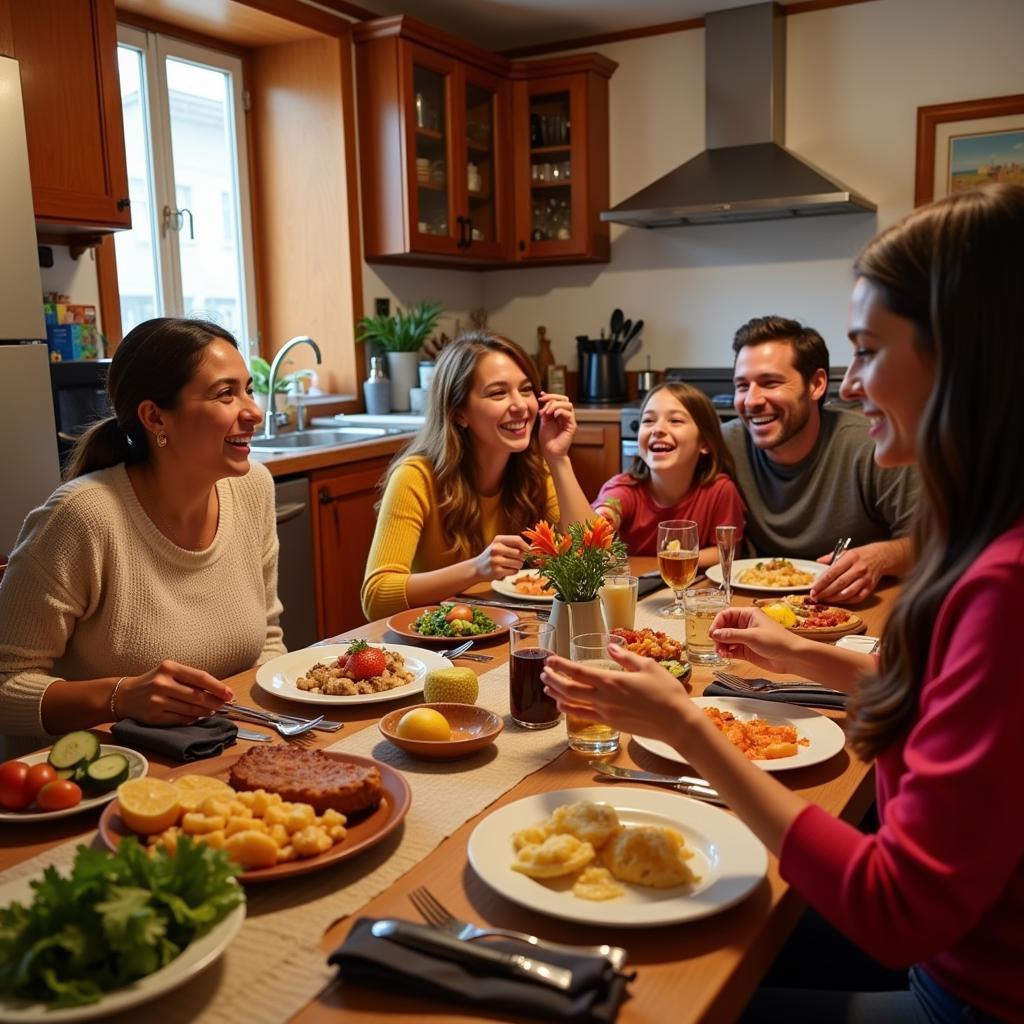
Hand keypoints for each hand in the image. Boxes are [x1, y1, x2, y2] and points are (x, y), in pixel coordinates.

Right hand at [116, 660, 233, 725]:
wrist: (125, 695)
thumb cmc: (154, 682)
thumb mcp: (170, 673)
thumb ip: (191, 680)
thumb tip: (218, 692)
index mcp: (170, 668)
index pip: (200, 677)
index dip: (218, 687)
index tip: (230, 694)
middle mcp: (162, 683)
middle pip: (197, 696)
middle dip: (214, 702)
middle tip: (223, 705)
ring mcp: (157, 701)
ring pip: (190, 709)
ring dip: (205, 712)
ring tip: (211, 711)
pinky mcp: (154, 716)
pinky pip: (180, 720)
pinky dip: (192, 719)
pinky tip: (196, 717)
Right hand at [473, 534, 529, 581]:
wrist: (477, 568)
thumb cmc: (493, 556)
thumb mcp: (499, 545)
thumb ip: (514, 545)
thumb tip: (533, 549)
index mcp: (498, 540)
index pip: (517, 540)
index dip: (526, 546)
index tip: (530, 551)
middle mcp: (496, 549)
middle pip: (520, 553)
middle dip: (522, 558)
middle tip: (515, 559)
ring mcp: (495, 560)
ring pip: (519, 563)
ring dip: (518, 566)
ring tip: (509, 565)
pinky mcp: (496, 571)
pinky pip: (514, 571)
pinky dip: (513, 572)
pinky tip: (505, 570)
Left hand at [537, 392, 576, 460]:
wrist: (550, 452)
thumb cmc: (547, 439)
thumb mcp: (544, 422)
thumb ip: (545, 411)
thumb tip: (544, 399)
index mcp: (560, 414)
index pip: (559, 399)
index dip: (550, 396)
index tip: (540, 396)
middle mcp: (566, 416)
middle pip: (565, 399)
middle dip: (553, 398)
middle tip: (543, 400)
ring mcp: (570, 421)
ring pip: (568, 405)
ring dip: (556, 405)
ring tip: (547, 412)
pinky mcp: (572, 426)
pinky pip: (569, 414)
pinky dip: (560, 412)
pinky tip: (553, 415)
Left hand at [541, 645, 691, 745]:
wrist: (677, 723)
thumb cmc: (666, 693)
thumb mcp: (648, 666)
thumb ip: (626, 657)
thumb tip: (610, 647)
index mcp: (611, 681)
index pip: (577, 672)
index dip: (560, 665)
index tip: (549, 659)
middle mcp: (604, 698)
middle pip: (569, 689)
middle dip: (553, 679)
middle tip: (544, 671)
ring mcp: (606, 713)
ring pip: (573, 704)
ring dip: (557, 694)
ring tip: (547, 687)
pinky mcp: (611, 724)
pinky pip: (584, 716)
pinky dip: (570, 710)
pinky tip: (564, 706)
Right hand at [709, 606, 805, 673]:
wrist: (792, 657)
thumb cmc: (778, 641)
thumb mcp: (752, 636)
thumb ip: (731, 635)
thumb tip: (715, 634)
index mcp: (748, 615)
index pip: (726, 615)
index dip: (717, 623)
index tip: (712, 633)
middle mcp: (745, 625)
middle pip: (724, 628)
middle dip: (719, 636)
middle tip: (716, 644)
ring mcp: (746, 638)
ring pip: (726, 640)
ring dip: (721, 646)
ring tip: (721, 652)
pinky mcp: (747, 651)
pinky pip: (732, 650)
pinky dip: (726, 653)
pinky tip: (726, 656)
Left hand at [811, 544, 883, 603]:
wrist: (881, 556)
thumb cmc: (861, 555)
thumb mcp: (846, 551)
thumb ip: (831, 557)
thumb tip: (818, 562)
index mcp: (850, 558)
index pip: (832, 573)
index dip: (821, 583)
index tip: (813, 589)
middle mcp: (858, 569)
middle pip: (839, 584)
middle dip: (825, 592)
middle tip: (815, 597)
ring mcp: (865, 579)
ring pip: (847, 593)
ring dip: (834, 598)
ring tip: (824, 600)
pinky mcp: (870, 587)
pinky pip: (857, 598)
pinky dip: (847, 601)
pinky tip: (838, 601)